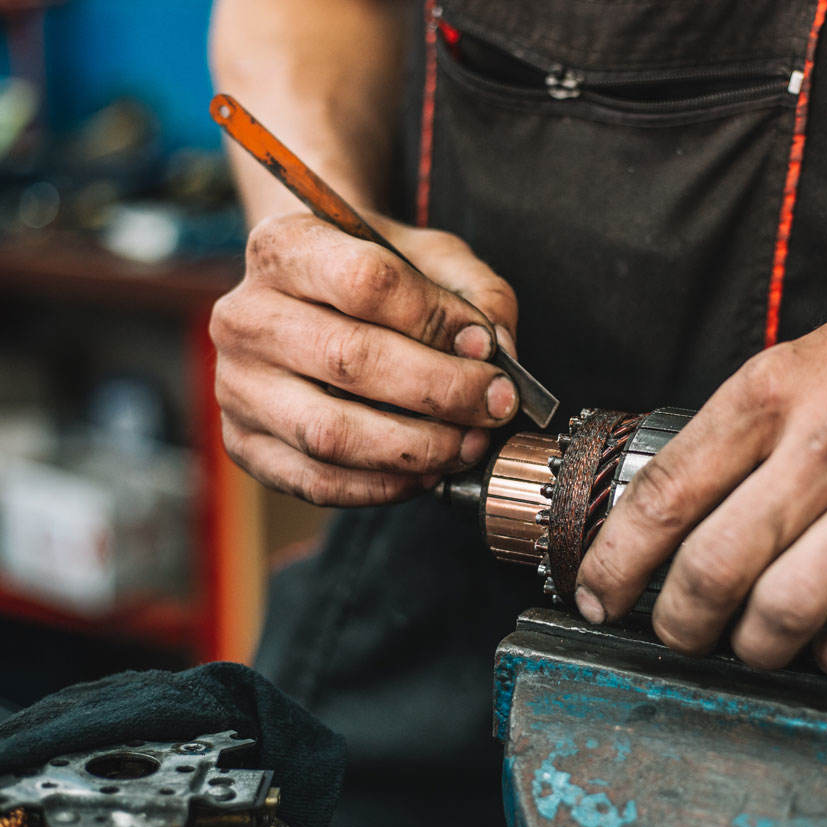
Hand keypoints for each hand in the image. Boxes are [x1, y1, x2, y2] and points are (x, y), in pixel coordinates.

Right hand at [210, 212, 519, 505]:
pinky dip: (384, 487)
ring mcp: (237, 385)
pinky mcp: (245, 443)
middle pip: (349, 359)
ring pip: (330, 433)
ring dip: (416, 448)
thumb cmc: (377, 276)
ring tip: (469, 444)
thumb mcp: (432, 257)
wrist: (311, 297)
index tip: (487, 347)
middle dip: (441, 391)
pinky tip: (427, 472)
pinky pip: (317, 482)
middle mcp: (246, 316)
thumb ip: (476, 295)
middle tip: (495, 406)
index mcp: (285, 248)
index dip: (437, 320)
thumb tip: (498, 353)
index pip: (366, 282)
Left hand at [576, 266, 826, 677]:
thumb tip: (668, 516)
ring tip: (755, 643)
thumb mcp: (804, 360)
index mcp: (773, 388)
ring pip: (789, 608)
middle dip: (681, 622)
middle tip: (680, 634)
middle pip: (715, 565)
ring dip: (757, 647)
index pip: (665, 493)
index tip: (600, 596)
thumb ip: (741, 432)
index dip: (618, 563)